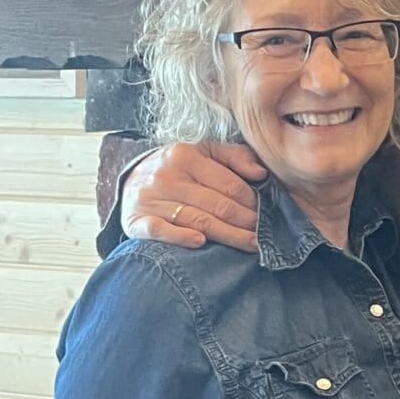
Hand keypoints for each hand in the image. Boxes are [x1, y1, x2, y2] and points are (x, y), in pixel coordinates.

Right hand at [122, 141, 266, 252]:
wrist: (131, 180)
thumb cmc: (177, 169)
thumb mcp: (203, 153)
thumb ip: (234, 157)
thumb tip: (261, 173)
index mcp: (185, 156)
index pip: (229, 185)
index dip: (252, 202)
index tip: (268, 214)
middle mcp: (166, 176)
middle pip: (218, 206)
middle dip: (247, 222)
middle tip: (265, 235)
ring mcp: (150, 199)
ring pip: (198, 221)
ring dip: (229, 236)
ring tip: (251, 245)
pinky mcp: (136, 221)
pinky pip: (160, 231)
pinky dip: (180, 237)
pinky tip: (200, 243)